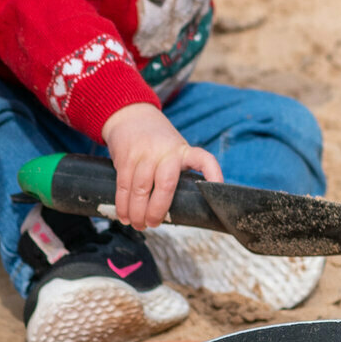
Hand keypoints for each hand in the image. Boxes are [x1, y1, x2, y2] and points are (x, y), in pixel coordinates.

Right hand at [100, 102, 221, 230]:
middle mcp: (166, 152)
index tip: (217, 190)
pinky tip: (125, 216)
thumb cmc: (156, 142)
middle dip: (158, 210)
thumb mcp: (174, 149)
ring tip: (138, 225)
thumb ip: (177, 172)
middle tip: (154, 224)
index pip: (203, 160)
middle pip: (166, 184)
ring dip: (137, 212)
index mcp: (183, 151)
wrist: (130, 116)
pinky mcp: (126, 158)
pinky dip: (123, 205)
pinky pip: (123, 186)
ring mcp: (145, 154)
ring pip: (140, 189)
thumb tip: (178, 210)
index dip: (213, 175)